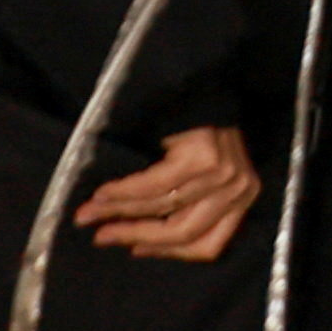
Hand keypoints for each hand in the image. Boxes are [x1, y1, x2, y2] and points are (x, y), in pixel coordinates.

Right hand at [72, 127, 258, 263]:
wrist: (202, 77)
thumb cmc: (198, 128)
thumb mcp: (202, 174)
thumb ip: (184, 203)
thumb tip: (138, 239)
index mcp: (241, 198)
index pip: (207, 245)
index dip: (166, 252)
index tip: (135, 250)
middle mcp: (238, 190)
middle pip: (183, 232)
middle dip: (135, 235)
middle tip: (100, 236)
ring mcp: (224, 174)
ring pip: (163, 209)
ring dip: (120, 213)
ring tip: (89, 213)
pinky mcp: (203, 158)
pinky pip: (154, 186)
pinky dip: (124, 192)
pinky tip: (102, 193)